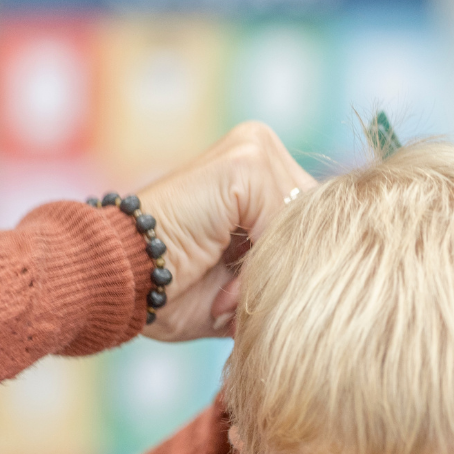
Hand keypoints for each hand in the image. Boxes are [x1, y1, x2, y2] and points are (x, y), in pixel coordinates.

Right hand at [133, 122, 317, 341]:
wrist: (118, 283)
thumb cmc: (171, 292)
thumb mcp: (241, 282)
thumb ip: (283, 268)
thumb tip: (335, 281)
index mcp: (261, 174)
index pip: (317, 225)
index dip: (292, 273)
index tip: (243, 305)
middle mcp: (260, 151)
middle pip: (317, 223)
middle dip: (282, 272)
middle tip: (232, 304)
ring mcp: (254, 148)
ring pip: (304, 226)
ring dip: (268, 273)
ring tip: (224, 295)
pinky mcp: (246, 159)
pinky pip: (286, 222)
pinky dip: (258, 265)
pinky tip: (223, 281)